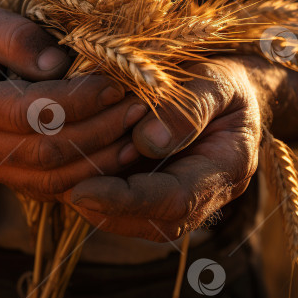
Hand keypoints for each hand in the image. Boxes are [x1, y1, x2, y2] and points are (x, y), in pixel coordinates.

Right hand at [0, 5, 146, 200]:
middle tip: (137, 107)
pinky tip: (123, 153)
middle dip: (98, 130)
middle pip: (44, 149)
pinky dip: (94, 175)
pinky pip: (56, 190)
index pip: (23, 111)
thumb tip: (55, 65)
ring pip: (53, 178)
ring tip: (138, 129)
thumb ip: (13, 35)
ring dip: (102, 157)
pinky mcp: (11, 181)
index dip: (74, 101)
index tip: (113, 85)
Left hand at [65, 56, 262, 241]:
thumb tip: (147, 142)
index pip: (177, 200)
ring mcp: (187, 196)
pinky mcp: (164, 192)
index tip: (83, 191)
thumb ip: (188, 108)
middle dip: (107, 211)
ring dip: (100, 208)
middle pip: (156, 222)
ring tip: (64, 182)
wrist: (233, 84)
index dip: (128, 200)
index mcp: (229, 166)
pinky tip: (75, 175)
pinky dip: (102, 197)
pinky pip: (132, 209)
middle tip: (64, 190)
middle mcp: (209, 193)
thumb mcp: (216, 79)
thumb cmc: (224, 75)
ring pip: (140, 223)